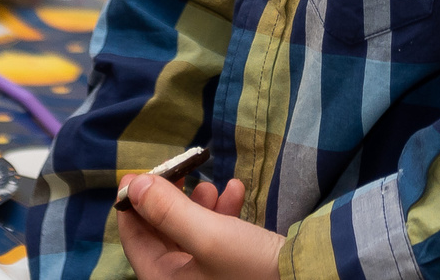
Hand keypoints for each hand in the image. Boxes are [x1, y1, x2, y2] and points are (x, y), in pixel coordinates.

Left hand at [118, 172, 278, 279]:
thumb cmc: (253, 267)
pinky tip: (237, 192)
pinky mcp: (228, 267)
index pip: (132, 236)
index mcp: (164, 278)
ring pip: (188, 229)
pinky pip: (214, 235)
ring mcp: (205, 274)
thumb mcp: (208, 235)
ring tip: (213, 184)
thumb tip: (133, 183)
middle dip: (170, 197)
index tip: (143, 171)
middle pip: (160, 230)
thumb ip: (167, 209)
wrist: (307, 278)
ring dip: (198, 202)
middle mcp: (179, 279)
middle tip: (181, 169)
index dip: (133, 201)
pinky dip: (221, 212)